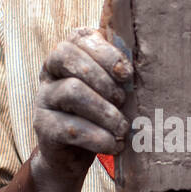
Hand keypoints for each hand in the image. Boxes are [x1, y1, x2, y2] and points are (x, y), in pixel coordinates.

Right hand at [33, 28, 131, 166]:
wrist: (71, 154)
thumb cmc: (99, 113)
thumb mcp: (110, 88)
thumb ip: (119, 73)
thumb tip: (147, 69)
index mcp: (68, 53)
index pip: (80, 37)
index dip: (106, 53)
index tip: (127, 75)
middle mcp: (50, 70)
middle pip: (70, 57)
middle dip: (104, 80)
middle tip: (123, 102)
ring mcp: (43, 97)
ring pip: (72, 91)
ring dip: (104, 111)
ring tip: (122, 128)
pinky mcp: (43, 126)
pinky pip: (70, 127)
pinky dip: (97, 137)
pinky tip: (113, 145)